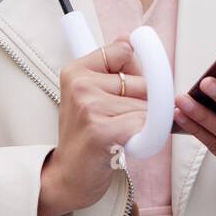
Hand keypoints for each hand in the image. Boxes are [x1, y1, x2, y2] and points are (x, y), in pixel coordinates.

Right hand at [43, 32, 147, 215]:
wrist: (67, 178)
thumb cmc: (85, 138)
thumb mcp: (90, 95)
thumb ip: (112, 67)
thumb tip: (131, 37)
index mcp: (76, 70)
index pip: (125, 52)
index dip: (136, 73)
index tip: (128, 92)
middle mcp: (80, 84)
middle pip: (142, 81)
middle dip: (144, 103)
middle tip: (122, 122)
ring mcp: (89, 106)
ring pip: (147, 105)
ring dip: (145, 124)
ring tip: (121, 136)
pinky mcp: (102, 130)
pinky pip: (146, 125)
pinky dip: (147, 139)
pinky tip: (128, 146)